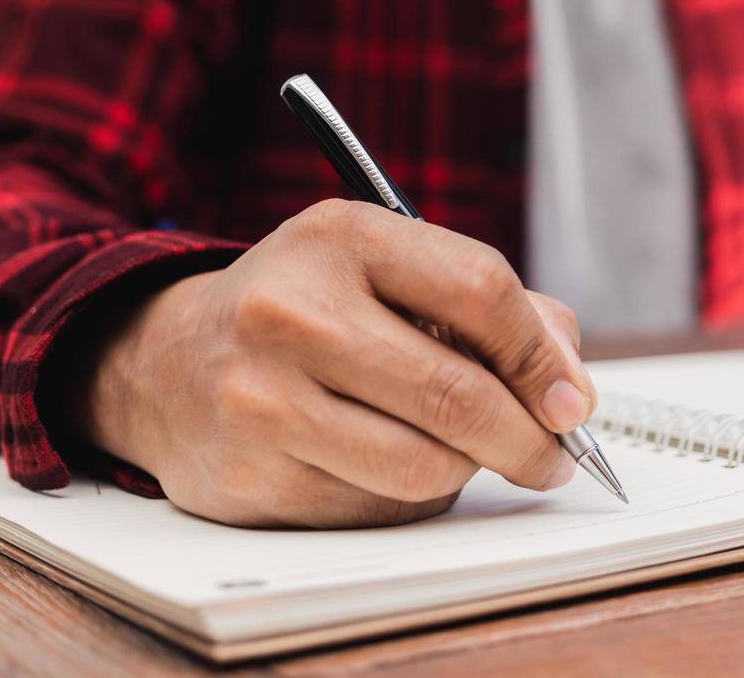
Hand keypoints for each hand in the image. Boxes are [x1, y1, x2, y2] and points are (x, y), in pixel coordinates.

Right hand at [66, 199, 594, 527]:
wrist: (169, 361)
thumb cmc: (313, 312)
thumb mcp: (392, 270)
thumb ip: (497, 309)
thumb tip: (570, 386)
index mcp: (344, 237)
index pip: (481, 291)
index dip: (543, 357)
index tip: (574, 403)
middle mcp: (293, 309)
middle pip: (456, 393)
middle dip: (528, 440)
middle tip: (554, 460)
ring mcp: (261, 394)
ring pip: (423, 464)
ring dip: (466, 470)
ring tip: (460, 451)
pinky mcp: (247, 472)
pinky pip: (374, 506)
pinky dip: (408, 496)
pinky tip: (386, 464)